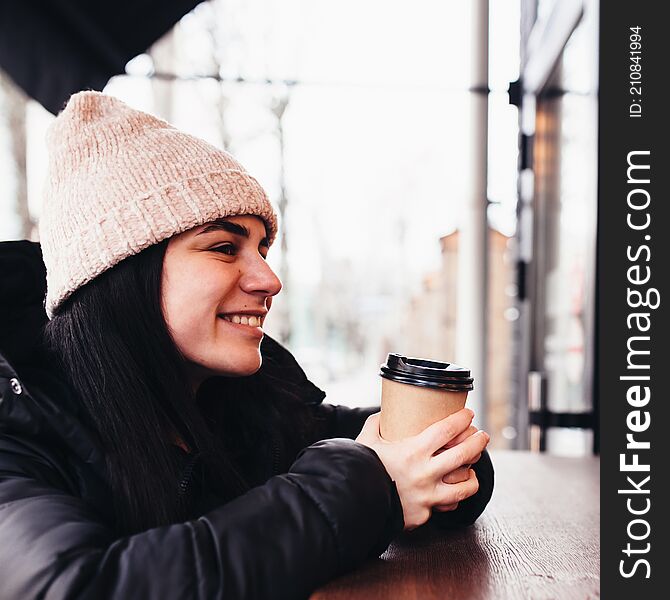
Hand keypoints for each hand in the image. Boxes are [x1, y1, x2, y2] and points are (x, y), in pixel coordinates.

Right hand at [355, 408, 489, 529]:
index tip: (468, 414)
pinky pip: (447, 505)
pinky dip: (453, 497)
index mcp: (412, 451)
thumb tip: (383, 413)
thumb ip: (376, 423)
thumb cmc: (359, 468)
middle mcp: (424, 473)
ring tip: (473, 468)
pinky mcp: (425, 514)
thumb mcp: (365, 441)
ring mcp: (427, 496)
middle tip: (482, 436)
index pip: (446, 430)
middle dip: (477, 442)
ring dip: (473, 475)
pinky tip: (453, 491)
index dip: (462, 420)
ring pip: (465, 486)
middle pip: (464, 454)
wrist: (352, 502)